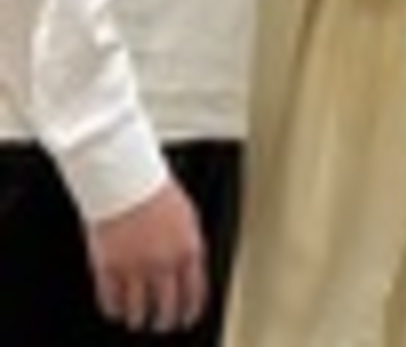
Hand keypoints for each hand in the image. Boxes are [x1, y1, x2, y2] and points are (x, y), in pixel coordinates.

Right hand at [86, 180, 206, 332]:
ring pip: (138, 310)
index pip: (194, 292)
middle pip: (167, 307)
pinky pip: (111, 301)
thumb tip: (191, 269)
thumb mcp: (188, 217)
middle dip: (165, 321)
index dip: (190, 311)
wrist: (127, 181)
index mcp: (187, 249)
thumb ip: (190, 245)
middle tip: (162, 326)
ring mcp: (135, 268)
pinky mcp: (109, 269)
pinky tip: (116, 311)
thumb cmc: (157, 192)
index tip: (187, 320)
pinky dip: (114, 310)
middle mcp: (163, 263)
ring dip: (139, 320)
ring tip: (138, 322)